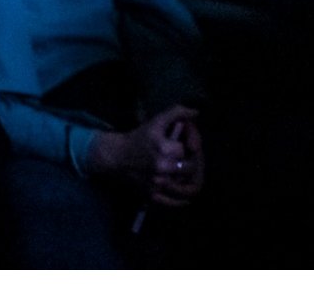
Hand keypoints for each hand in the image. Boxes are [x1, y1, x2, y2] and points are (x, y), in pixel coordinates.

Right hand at [88, 104, 204, 205]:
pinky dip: (181, 200)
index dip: (193, 145)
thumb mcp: (157, 121)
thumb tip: (196, 112)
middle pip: (190, 169)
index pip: (189, 149)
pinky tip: (186, 195)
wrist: (117, 157)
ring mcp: (156, 184)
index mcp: (163, 149)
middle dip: (194, 162)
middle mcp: (161, 169)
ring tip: (191, 173)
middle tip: (192, 158)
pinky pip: (172, 202)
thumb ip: (177, 112)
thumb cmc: (139, 137)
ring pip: (184, 186)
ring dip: (190, 179)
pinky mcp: (151, 195)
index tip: (190, 143)